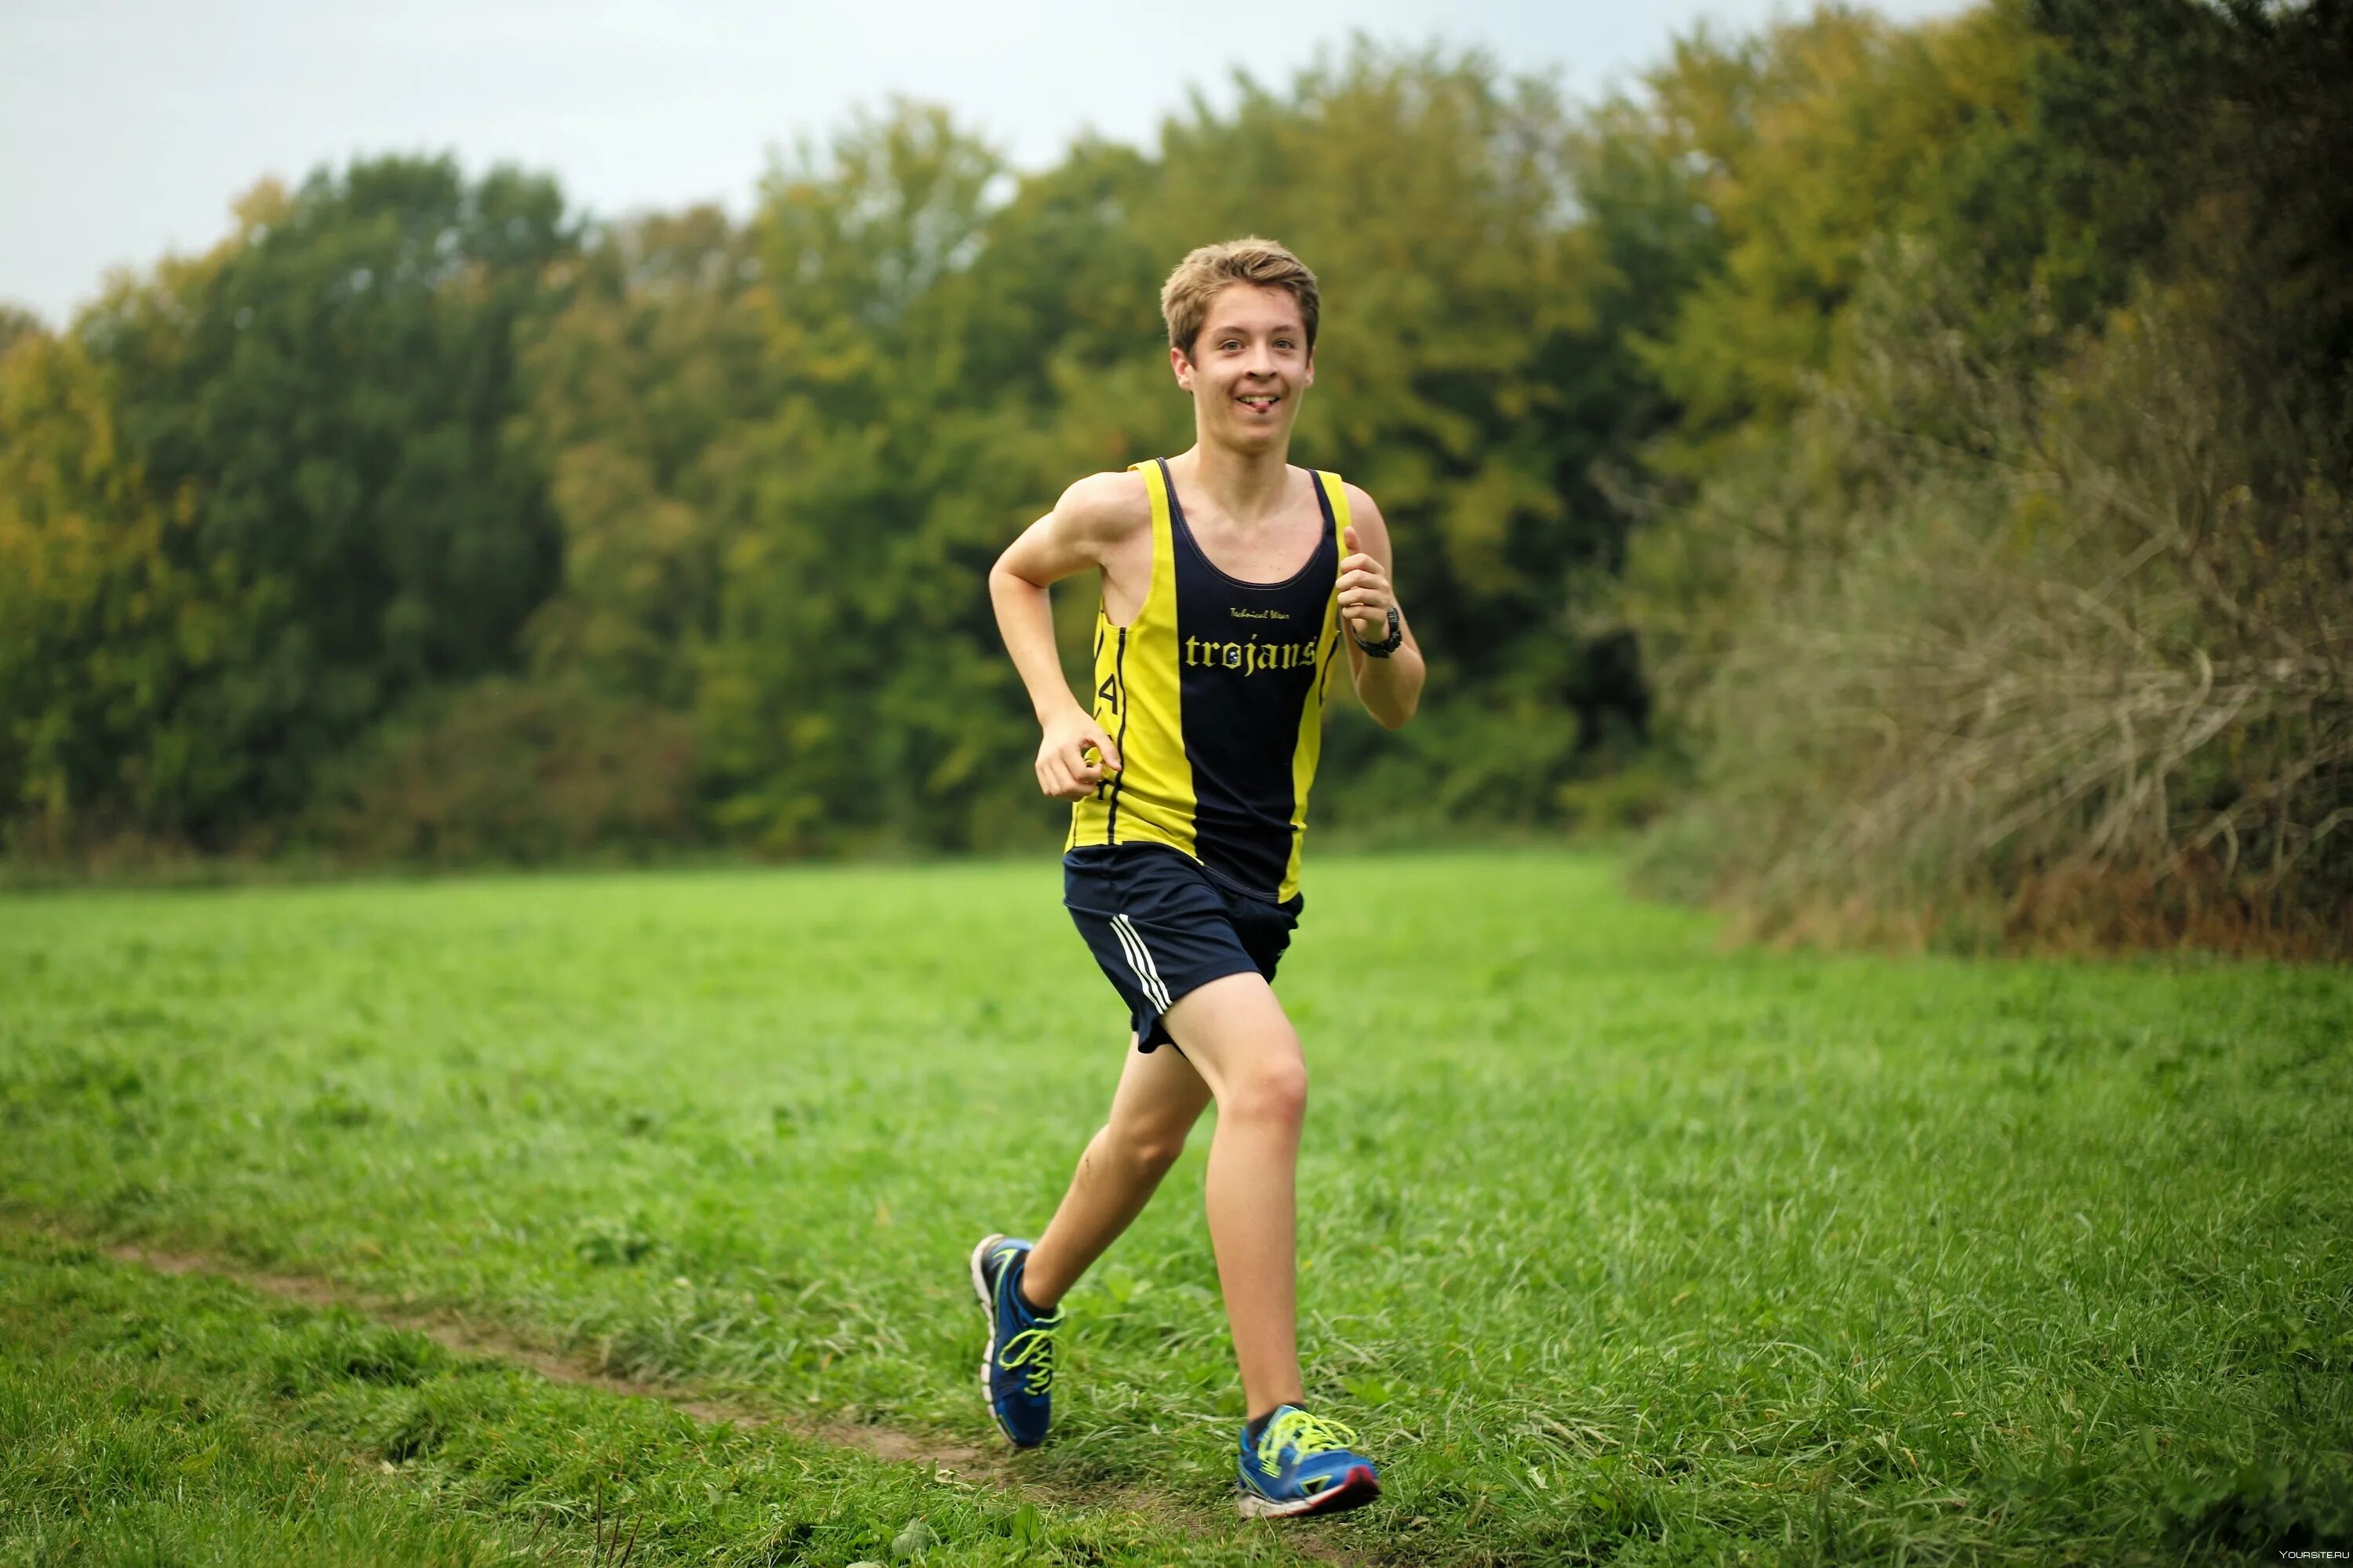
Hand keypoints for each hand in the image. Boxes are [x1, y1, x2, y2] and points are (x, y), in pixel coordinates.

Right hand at [1035, 706, 1121, 800]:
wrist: (1057, 716)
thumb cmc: (1079, 724)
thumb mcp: (1097, 732)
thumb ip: (1108, 749)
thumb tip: (1117, 768)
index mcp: (1066, 748)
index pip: (1080, 774)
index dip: (1095, 776)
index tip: (1099, 766)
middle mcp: (1051, 758)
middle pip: (1068, 787)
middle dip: (1086, 789)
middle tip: (1093, 779)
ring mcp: (1042, 764)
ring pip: (1058, 792)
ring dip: (1074, 793)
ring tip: (1082, 781)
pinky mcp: (1039, 768)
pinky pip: (1049, 791)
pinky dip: (1062, 793)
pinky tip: (1072, 783)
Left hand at [1338, 525, 1393, 645]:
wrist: (1373, 623)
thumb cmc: (1361, 592)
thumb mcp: (1357, 571)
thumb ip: (1353, 551)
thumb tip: (1348, 527)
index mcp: (1378, 570)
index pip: (1361, 559)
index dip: (1346, 565)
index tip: (1342, 572)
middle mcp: (1383, 584)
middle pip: (1358, 576)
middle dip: (1342, 583)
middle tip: (1339, 589)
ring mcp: (1383, 601)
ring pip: (1357, 595)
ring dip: (1343, 599)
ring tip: (1343, 601)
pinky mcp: (1379, 617)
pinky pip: (1357, 612)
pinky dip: (1347, 612)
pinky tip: (1349, 612)